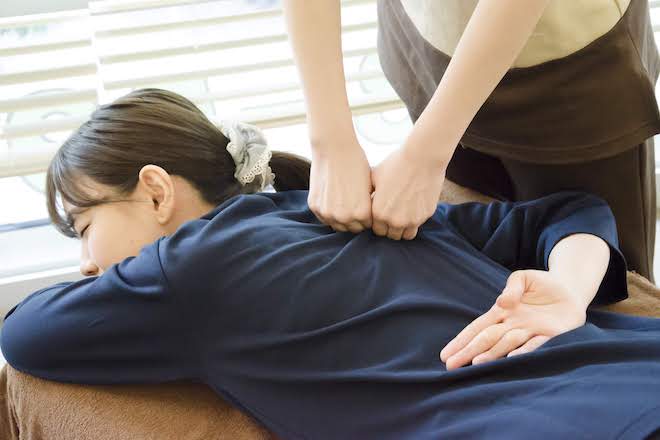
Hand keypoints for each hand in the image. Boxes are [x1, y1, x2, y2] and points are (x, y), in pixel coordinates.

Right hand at [308, 137, 372, 232]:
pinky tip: (333, 198)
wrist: (334, 149)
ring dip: (340, 218)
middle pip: (351, 228)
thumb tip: (369, 218)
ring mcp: (327, 213)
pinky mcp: (314, 206)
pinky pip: (324, 217)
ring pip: (336, 225)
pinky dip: (328, 211)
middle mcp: (344, 217)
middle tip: (354, 205)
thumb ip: (369, 206)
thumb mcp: (370, 187)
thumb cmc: (356, 164)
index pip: (366, 225)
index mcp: (362, 213)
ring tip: (344, 203)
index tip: (366, 207)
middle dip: (354, 220)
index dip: (367, 217)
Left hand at [370, 146, 446, 239]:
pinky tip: (413, 207)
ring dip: (403, 228)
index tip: (381, 215)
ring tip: (402, 215)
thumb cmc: (396, 164)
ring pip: (405, 235)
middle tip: (392, 215)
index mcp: (379, 213)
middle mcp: (394, 220)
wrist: (422, 157)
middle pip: (390, 235)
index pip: (377, 230)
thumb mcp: (374, 178)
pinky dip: (414, 221)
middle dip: (390, 227)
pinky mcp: (425, 216)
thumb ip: (368, 194)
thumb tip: (362, 201)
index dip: (378, 223)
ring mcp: (412, 220)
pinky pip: (418, 225)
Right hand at [439, 269, 587, 369]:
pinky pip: (536, 344)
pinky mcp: (551, 335)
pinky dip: (525, 352)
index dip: (462, 341)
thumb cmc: (541, 284)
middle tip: (451, 365)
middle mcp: (512, 326)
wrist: (570, 290)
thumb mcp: (522, 278)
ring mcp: (530, 331)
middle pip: (486, 340)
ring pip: (506, 344)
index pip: (477, 328)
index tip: (446, 353)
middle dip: (468, 352)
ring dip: (491, 354)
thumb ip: (512, 287)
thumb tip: (502, 303)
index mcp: (502, 313)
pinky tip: (512, 359)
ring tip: (475, 364)